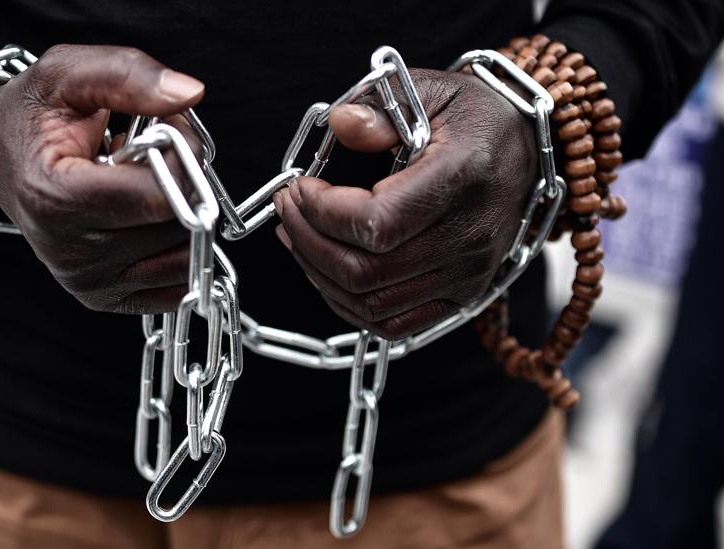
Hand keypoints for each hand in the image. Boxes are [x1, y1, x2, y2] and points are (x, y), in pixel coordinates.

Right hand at [0, 45, 205, 313]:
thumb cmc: (29, 116)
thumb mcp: (67, 73)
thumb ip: (127, 76)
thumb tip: (187, 94)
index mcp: (57, 198)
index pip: (159, 196)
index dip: (182, 156)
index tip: (165, 127)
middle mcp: (70, 251)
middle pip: (177, 225)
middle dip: (185, 179)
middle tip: (156, 150)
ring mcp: (85, 280)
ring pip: (183, 256)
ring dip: (183, 214)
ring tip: (145, 184)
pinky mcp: (101, 296)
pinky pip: (174, 285)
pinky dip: (176, 249)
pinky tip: (147, 219)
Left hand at [272, 69, 536, 339]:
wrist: (527, 146)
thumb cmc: (477, 117)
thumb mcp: (431, 91)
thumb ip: (382, 108)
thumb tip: (341, 124)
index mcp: (463, 180)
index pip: (375, 224)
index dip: (323, 212)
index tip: (299, 188)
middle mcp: (469, 237)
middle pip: (365, 271)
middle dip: (308, 242)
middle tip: (288, 211)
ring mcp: (468, 274)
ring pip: (372, 304)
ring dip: (320, 274)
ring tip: (298, 237)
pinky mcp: (463, 295)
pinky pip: (395, 324)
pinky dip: (350, 304)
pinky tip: (328, 270)